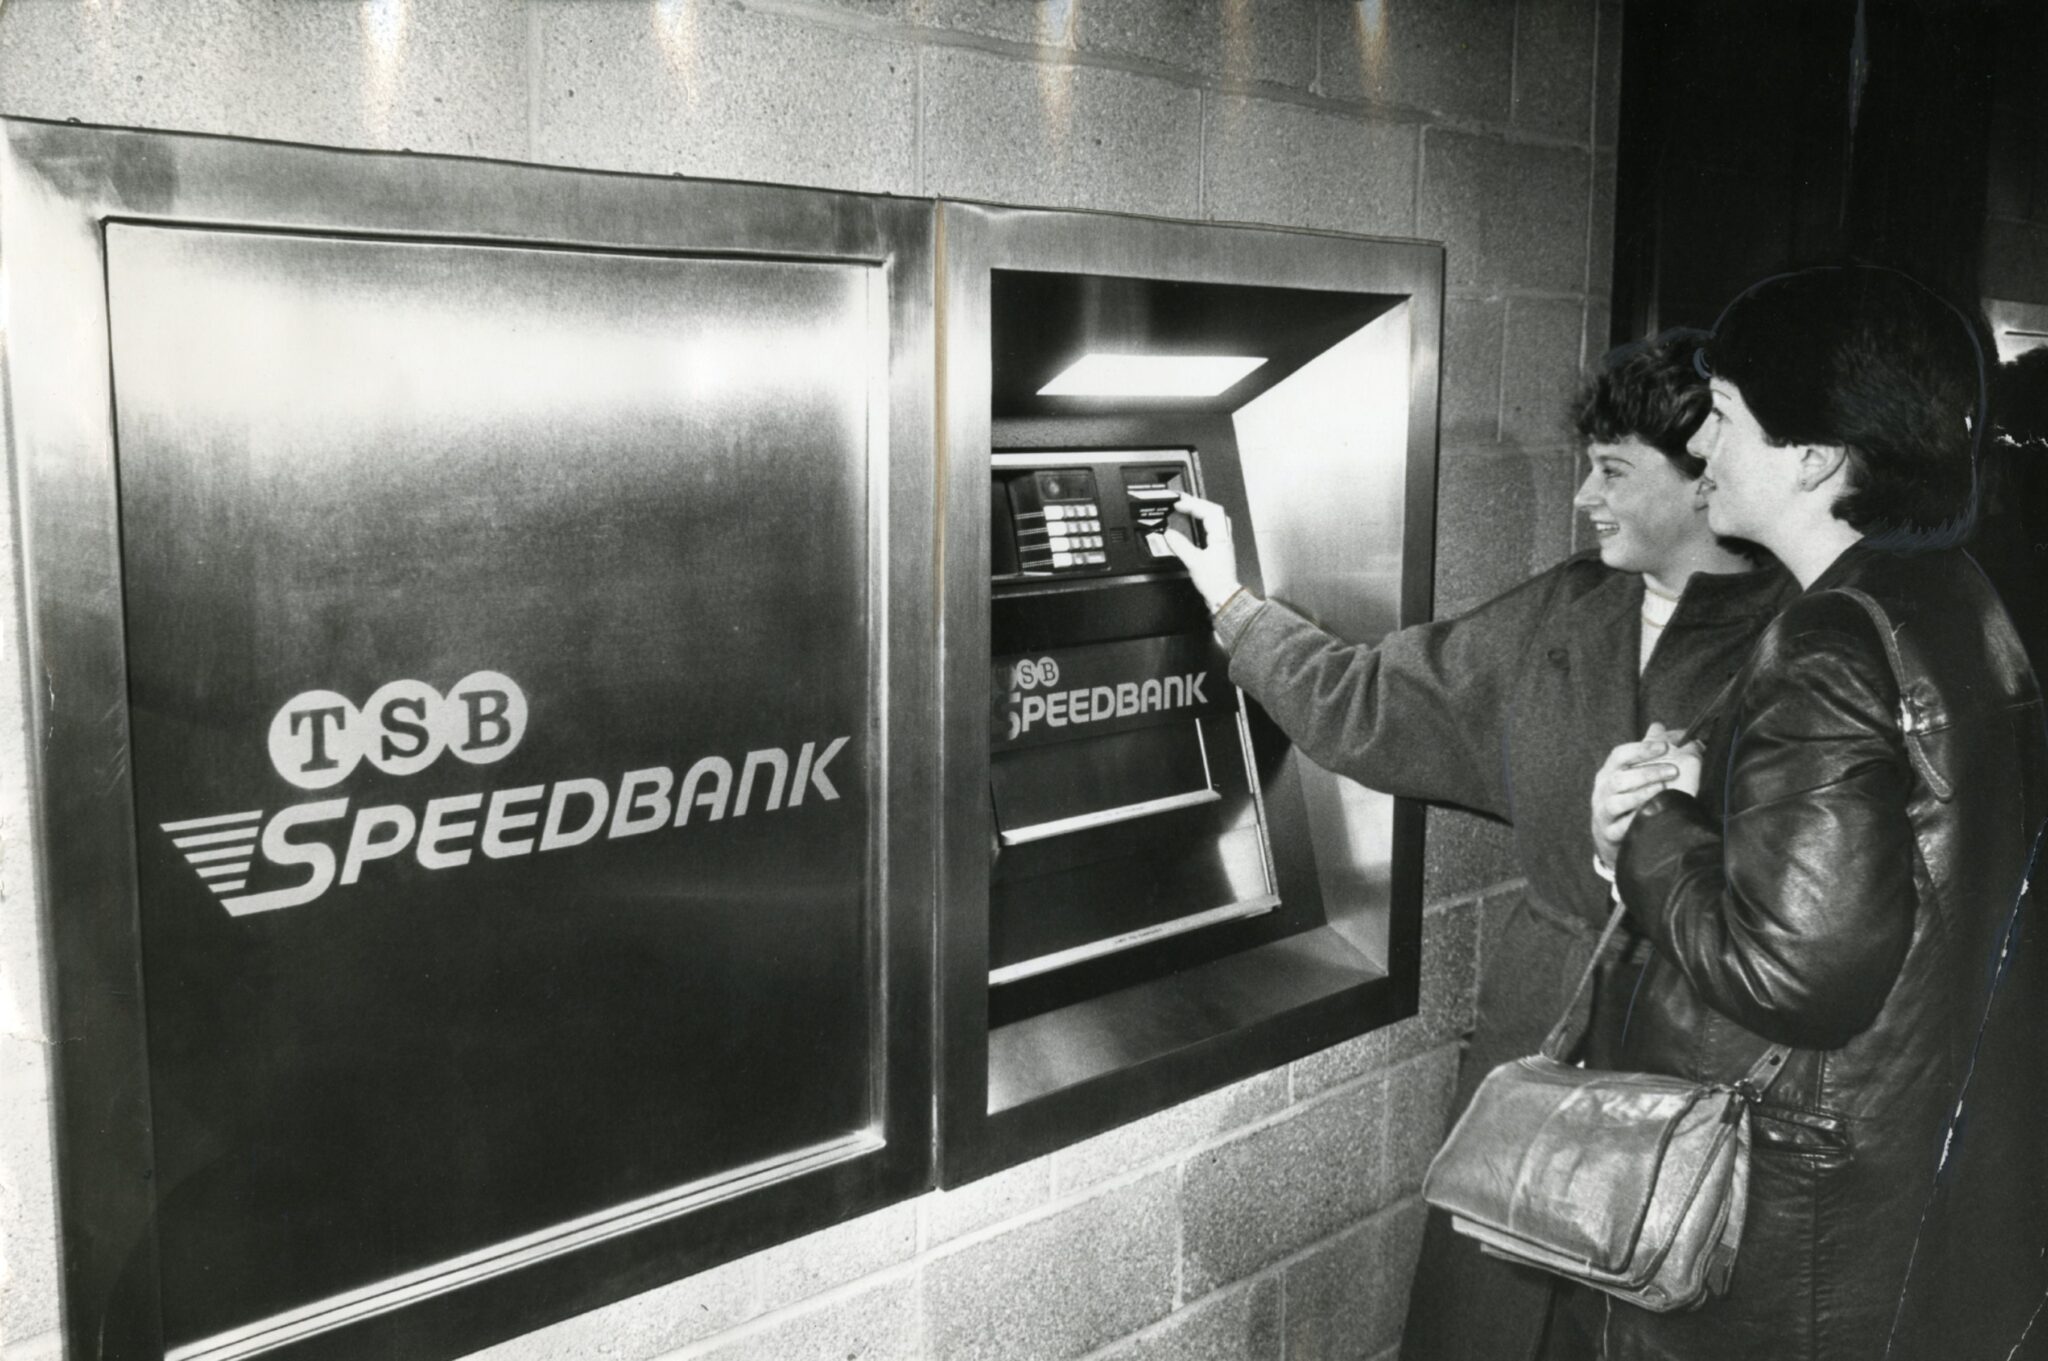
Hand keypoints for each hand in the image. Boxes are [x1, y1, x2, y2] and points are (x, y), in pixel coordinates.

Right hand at [1163, 495, 1241, 610]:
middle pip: (1214, 510)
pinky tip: (1196, 524)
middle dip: (1197, 502)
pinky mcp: (1220, 549)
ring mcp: (1223, 542)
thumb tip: (1169, 534)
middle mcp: (1224, 537)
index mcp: (1221, 536)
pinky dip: (1203, 521)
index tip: (1178, 504)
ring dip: (1202, 510)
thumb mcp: (1194, 562)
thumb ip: (1180, 546)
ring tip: (1188, 507)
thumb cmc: (1215, 583)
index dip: (1193, 504)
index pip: (1209, 511)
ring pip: (1216, 518)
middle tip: (1182, 500)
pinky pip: (1214, 527)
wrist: (1224, 597)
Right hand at [1591, 722, 1688, 866]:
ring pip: (1617, 802)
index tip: (1664, 746)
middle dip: (1648, 773)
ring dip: (1642, 795)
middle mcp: (1602, 790)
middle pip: (1619, 779)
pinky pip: (1621, 827)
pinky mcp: (1610, 832)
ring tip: (1665, 790)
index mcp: (1608, 772)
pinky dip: (1635, 821)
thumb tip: (1659, 727)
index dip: (1641, 749)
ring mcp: (1604, 812)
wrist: (1608, 832)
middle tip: (1673, 771)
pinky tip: (1653, 815)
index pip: (1619, 755)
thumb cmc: (1624, 796)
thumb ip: (1645, 750)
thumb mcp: (1629, 773)